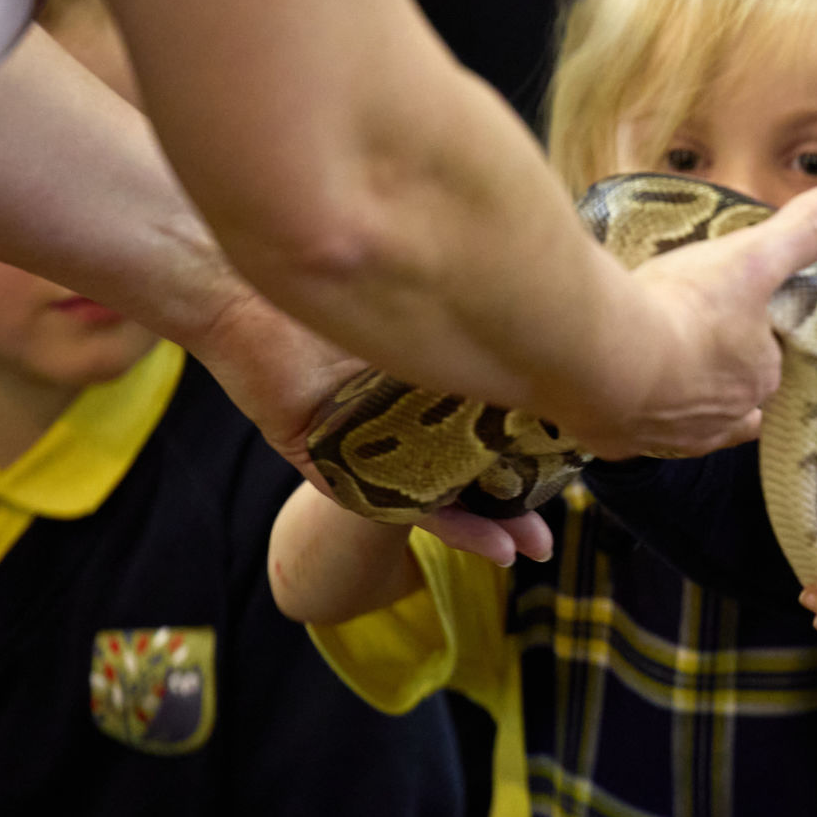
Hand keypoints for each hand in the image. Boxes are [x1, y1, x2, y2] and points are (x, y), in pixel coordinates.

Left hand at [192, 283, 553, 565]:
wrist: (240, 281)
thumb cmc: (336, 269)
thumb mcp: (423, 300)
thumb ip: (475, 316)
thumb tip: (555, 307)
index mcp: (420, 380)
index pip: (488, 426)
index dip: (532, 456)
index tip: (575, 470)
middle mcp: (393, 416)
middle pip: (466, 471)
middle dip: (515, 506)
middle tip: (550, 535)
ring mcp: (363, 443)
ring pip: (435, 495)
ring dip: (485, 527)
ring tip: (527, 546)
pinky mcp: (327, 464)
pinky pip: (390, 503)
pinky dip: (441, 522)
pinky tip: (483, 538)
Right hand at [592, 182, 816, 459]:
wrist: (600, 355)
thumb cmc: (684, 309)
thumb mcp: (753, 257)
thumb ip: (804, 231)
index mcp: (759, 379)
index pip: (770, 364)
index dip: (758, 342)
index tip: (738, 317)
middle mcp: (719, 419)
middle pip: (729, 399)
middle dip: (718, 373)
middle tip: (695, 338)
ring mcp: (666, 436)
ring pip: (682, 423)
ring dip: (674, 396)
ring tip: (658, 365)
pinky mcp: (615, 440)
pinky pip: (627, 432)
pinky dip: (624, 413)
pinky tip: (611, 390)